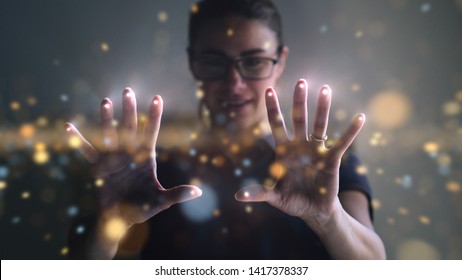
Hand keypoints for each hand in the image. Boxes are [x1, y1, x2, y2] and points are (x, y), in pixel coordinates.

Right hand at [65, 88, 201, 227]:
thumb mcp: (161, 201)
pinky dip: (78, 140)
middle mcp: (129, 153)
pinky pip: (87, 152)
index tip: (157, 98)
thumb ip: (177, 194)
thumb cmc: (143, 207)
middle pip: (130, 128)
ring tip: (105, 102)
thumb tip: (198, 191)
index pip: (151, 133)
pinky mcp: (98, 167)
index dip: (154, 117)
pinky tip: (69, 126)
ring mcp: (113, 158)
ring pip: (110, 135)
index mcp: (146, 157)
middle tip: (127, 91)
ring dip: (106, 120)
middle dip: (129, 110)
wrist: (120, 218)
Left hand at [235, 80, 364, 227]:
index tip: (268, 90)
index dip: (273, 109)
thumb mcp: (274, 197)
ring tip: (326, 89)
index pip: (277, 125)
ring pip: (319, 125)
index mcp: (284, 151)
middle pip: (298, 119)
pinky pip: (342, 143)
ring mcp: (316, 151)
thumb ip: (259, 193)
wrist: (313, 211)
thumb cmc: (292, 200)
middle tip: (301, 82)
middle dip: (299, 102)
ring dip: (322, 108)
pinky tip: (360, 118)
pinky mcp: (331, 160)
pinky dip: (351, 132)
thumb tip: (239, 196)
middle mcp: (300, 146)